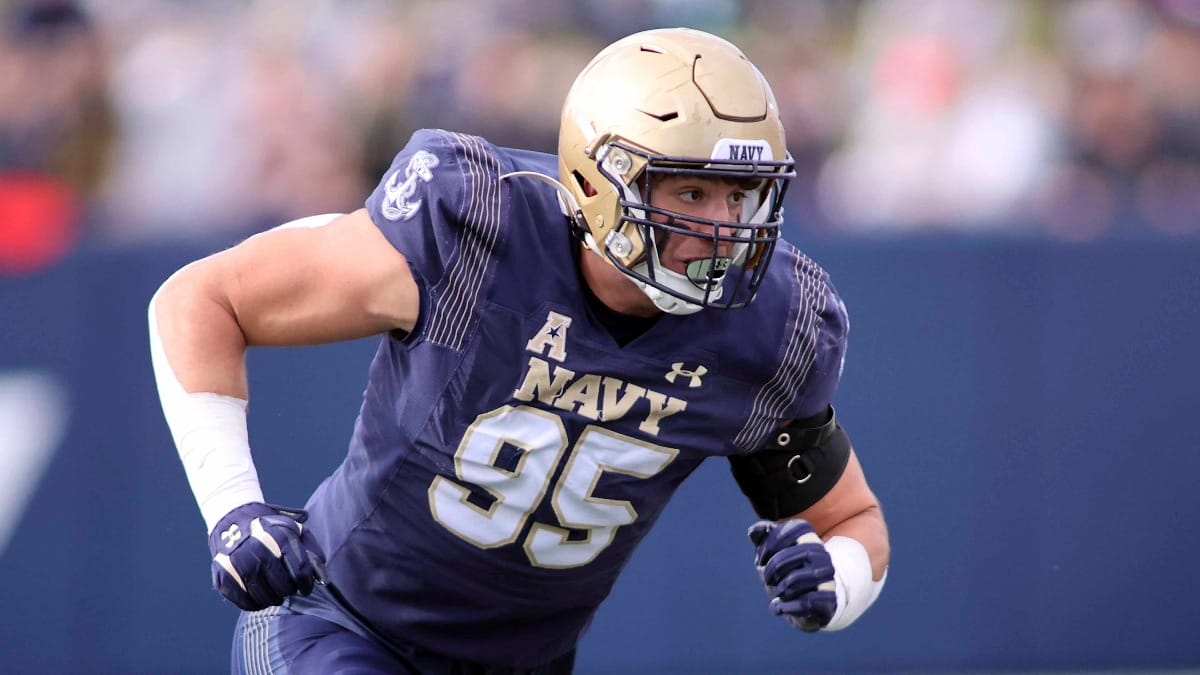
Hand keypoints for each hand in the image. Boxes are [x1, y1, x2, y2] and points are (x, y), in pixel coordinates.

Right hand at [208, 502, 326, 610]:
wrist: (232, 520)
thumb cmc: (272, 531)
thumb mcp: (297, 532)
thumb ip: (313, 555)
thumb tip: (323, 581)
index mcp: (281, 536)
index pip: (301, 571)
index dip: (307, 584)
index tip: (305, 587)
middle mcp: (259, 549)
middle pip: (284, 588)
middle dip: (290, 590)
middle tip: (287, 587)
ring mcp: (239, 563)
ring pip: (266, 598)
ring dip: (274, 598)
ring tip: (274, 590)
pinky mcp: (224, 576)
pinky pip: (247, 603)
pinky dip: (256, 603)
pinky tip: (258, 593)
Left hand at [748, 519, 836, 631]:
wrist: (809, 602)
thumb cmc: (786, 571)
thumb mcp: (771, 552)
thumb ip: (762, 537)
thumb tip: (753, 531)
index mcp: (808, 537)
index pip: (786, 532)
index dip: (767, 546)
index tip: (761, 560)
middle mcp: (821, 554)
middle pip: (784, 558)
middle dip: (769, 571)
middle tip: (767, 580)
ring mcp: (828, 576)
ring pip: (794, 580)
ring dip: (779, 590)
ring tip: (777, 594)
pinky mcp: (829, 599)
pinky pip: (805, 602)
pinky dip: (786, 607)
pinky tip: (779, 608)